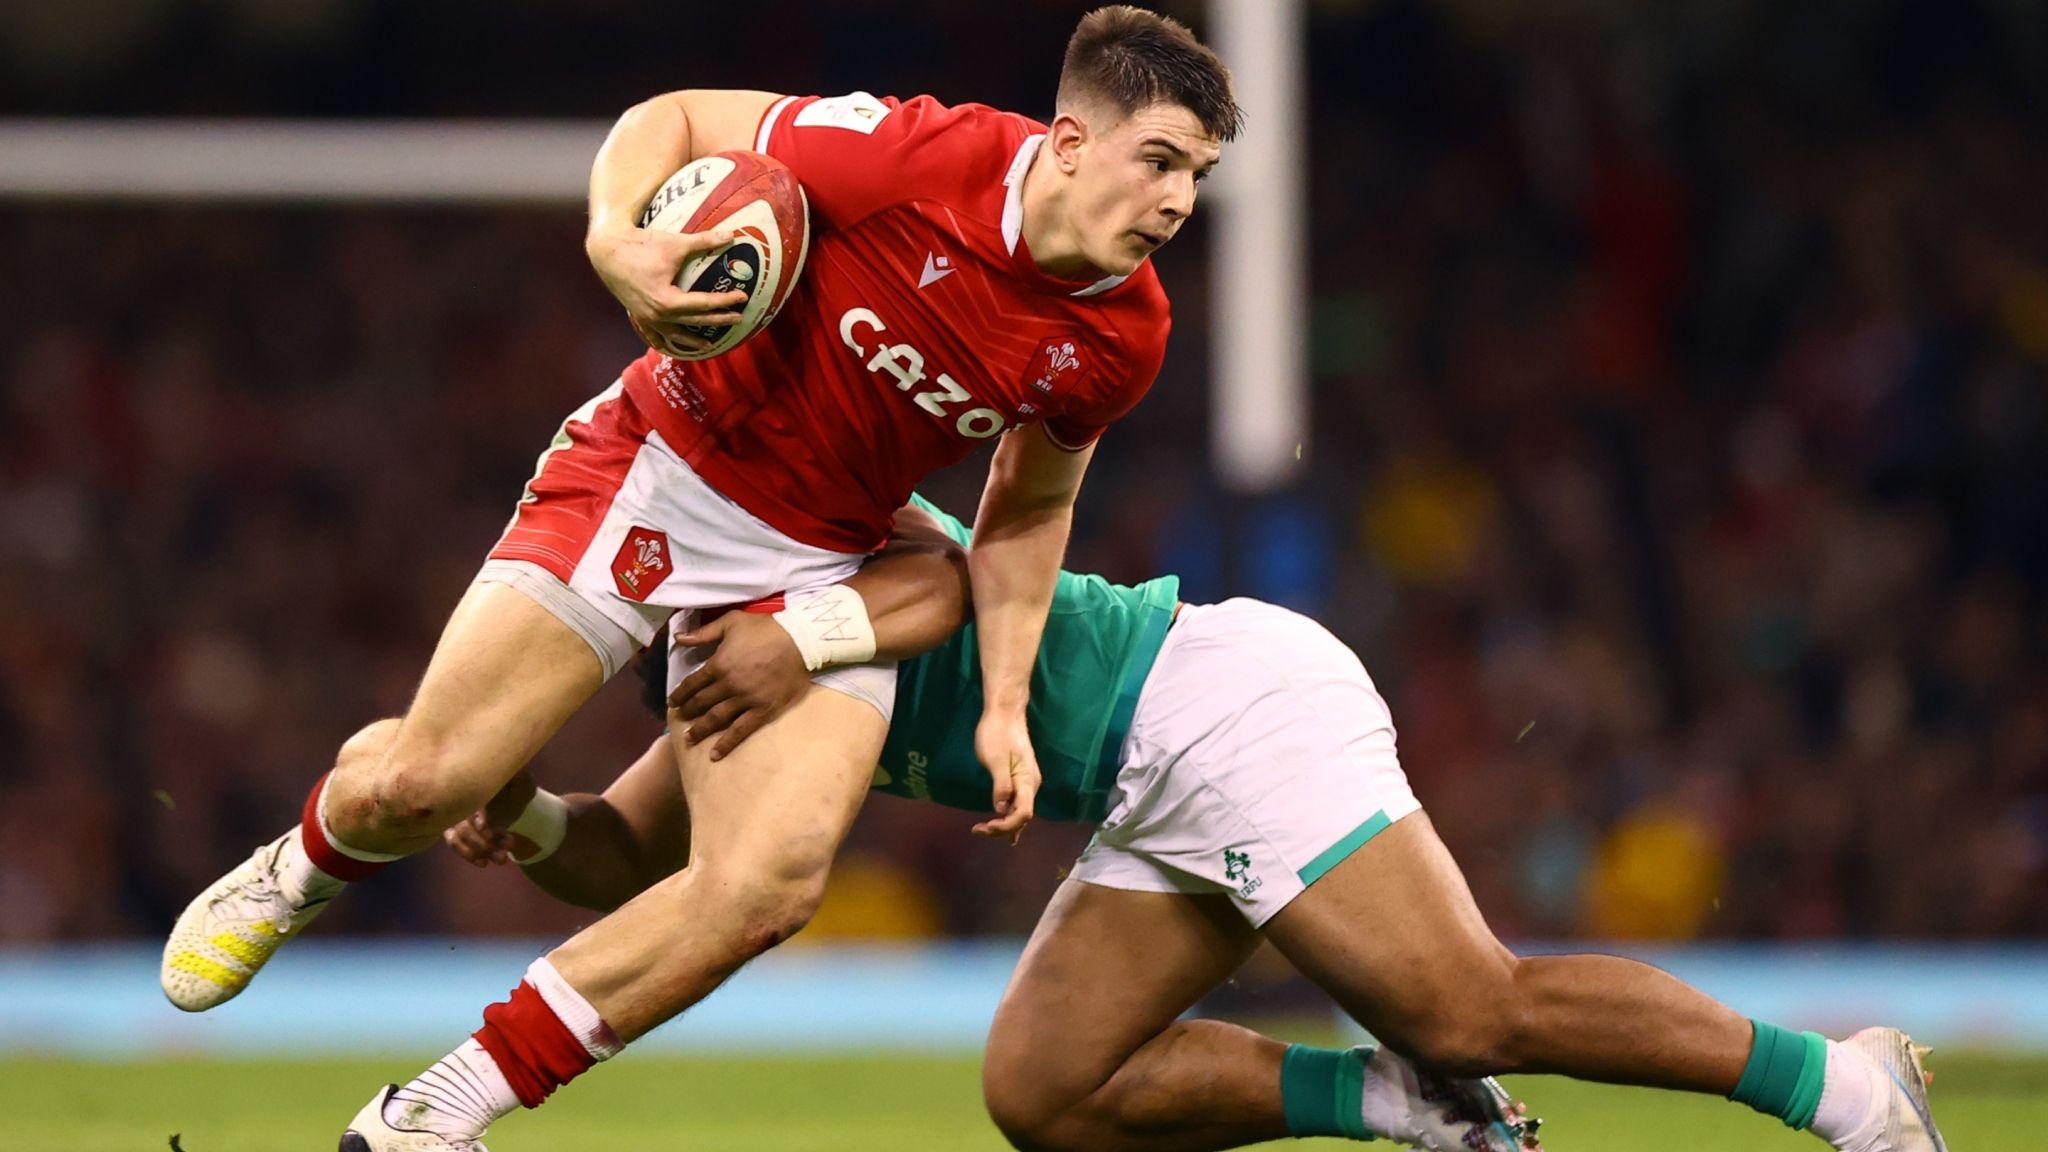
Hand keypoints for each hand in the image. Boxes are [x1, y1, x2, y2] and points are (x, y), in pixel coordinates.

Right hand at [442, 768, 539, 866]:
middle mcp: (458, 796)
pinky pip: (454, 843)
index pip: (468, 797)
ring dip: (479, 850)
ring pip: (458, 835)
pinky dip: (468, 855)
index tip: (484, 825)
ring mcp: (453, 812)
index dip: (476, 812)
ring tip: (502, 859)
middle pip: (462, 821)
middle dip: (482, 839)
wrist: (513, 797)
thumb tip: (515, 772)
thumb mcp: (523, 780)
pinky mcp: (454, 827)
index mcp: (473, 781)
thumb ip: (519, 777)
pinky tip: (483, 863)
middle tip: (509, 845)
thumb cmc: (518, 784)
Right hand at [585, 225, 750, 354]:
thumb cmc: (641, 245)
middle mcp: (657, 315)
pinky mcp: (637, 314)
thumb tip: (731, 236)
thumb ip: (704, 241)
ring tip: (708, 345)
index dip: (725, 301)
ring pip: (673, 334)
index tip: (742, 297)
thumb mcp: (675, 244)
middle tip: (738, 318)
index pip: (704, 304)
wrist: (607, 250)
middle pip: (694, 322)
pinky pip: (653, 334)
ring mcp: (646, 318)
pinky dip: (663, 341)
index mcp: (668, 301)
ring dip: (691, 339)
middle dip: (717, 320)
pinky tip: (670, 347)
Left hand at [669, 611, 810, 759]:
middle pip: (702, 703)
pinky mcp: (763, 710)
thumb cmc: (766, 628)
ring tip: (689, 739)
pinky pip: (741, 730)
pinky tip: (715, 755)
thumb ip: (704, 633)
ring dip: (700, 730)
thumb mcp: (732, 622)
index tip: (672, 702)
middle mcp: (728, 685)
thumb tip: (678, 638)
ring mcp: (745, 700)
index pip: (692, 683)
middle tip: (681, 719)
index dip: (680, 694)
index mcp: (719, 664)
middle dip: (688, 712)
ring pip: (716, 719)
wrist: (801, 641)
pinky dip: (726, 743)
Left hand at [971, 709, 1039, 841]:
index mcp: (1028, 781)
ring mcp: (1027, 782)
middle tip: (977, 830)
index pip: (1022, 814)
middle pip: (1022, 817)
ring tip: (984, 830)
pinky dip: (1009, 817)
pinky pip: (1017, 803)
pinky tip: (1003, 825)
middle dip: (1002, 828)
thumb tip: (1001, 809)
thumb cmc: (997, 733)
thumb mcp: (995, 759)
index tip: (985, 826)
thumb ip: (1001, 785)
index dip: (1006, 826)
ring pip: (1019, 811)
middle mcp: (1031, 785)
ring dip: (1004, 824)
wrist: (1005, 713)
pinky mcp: (1019, 778)